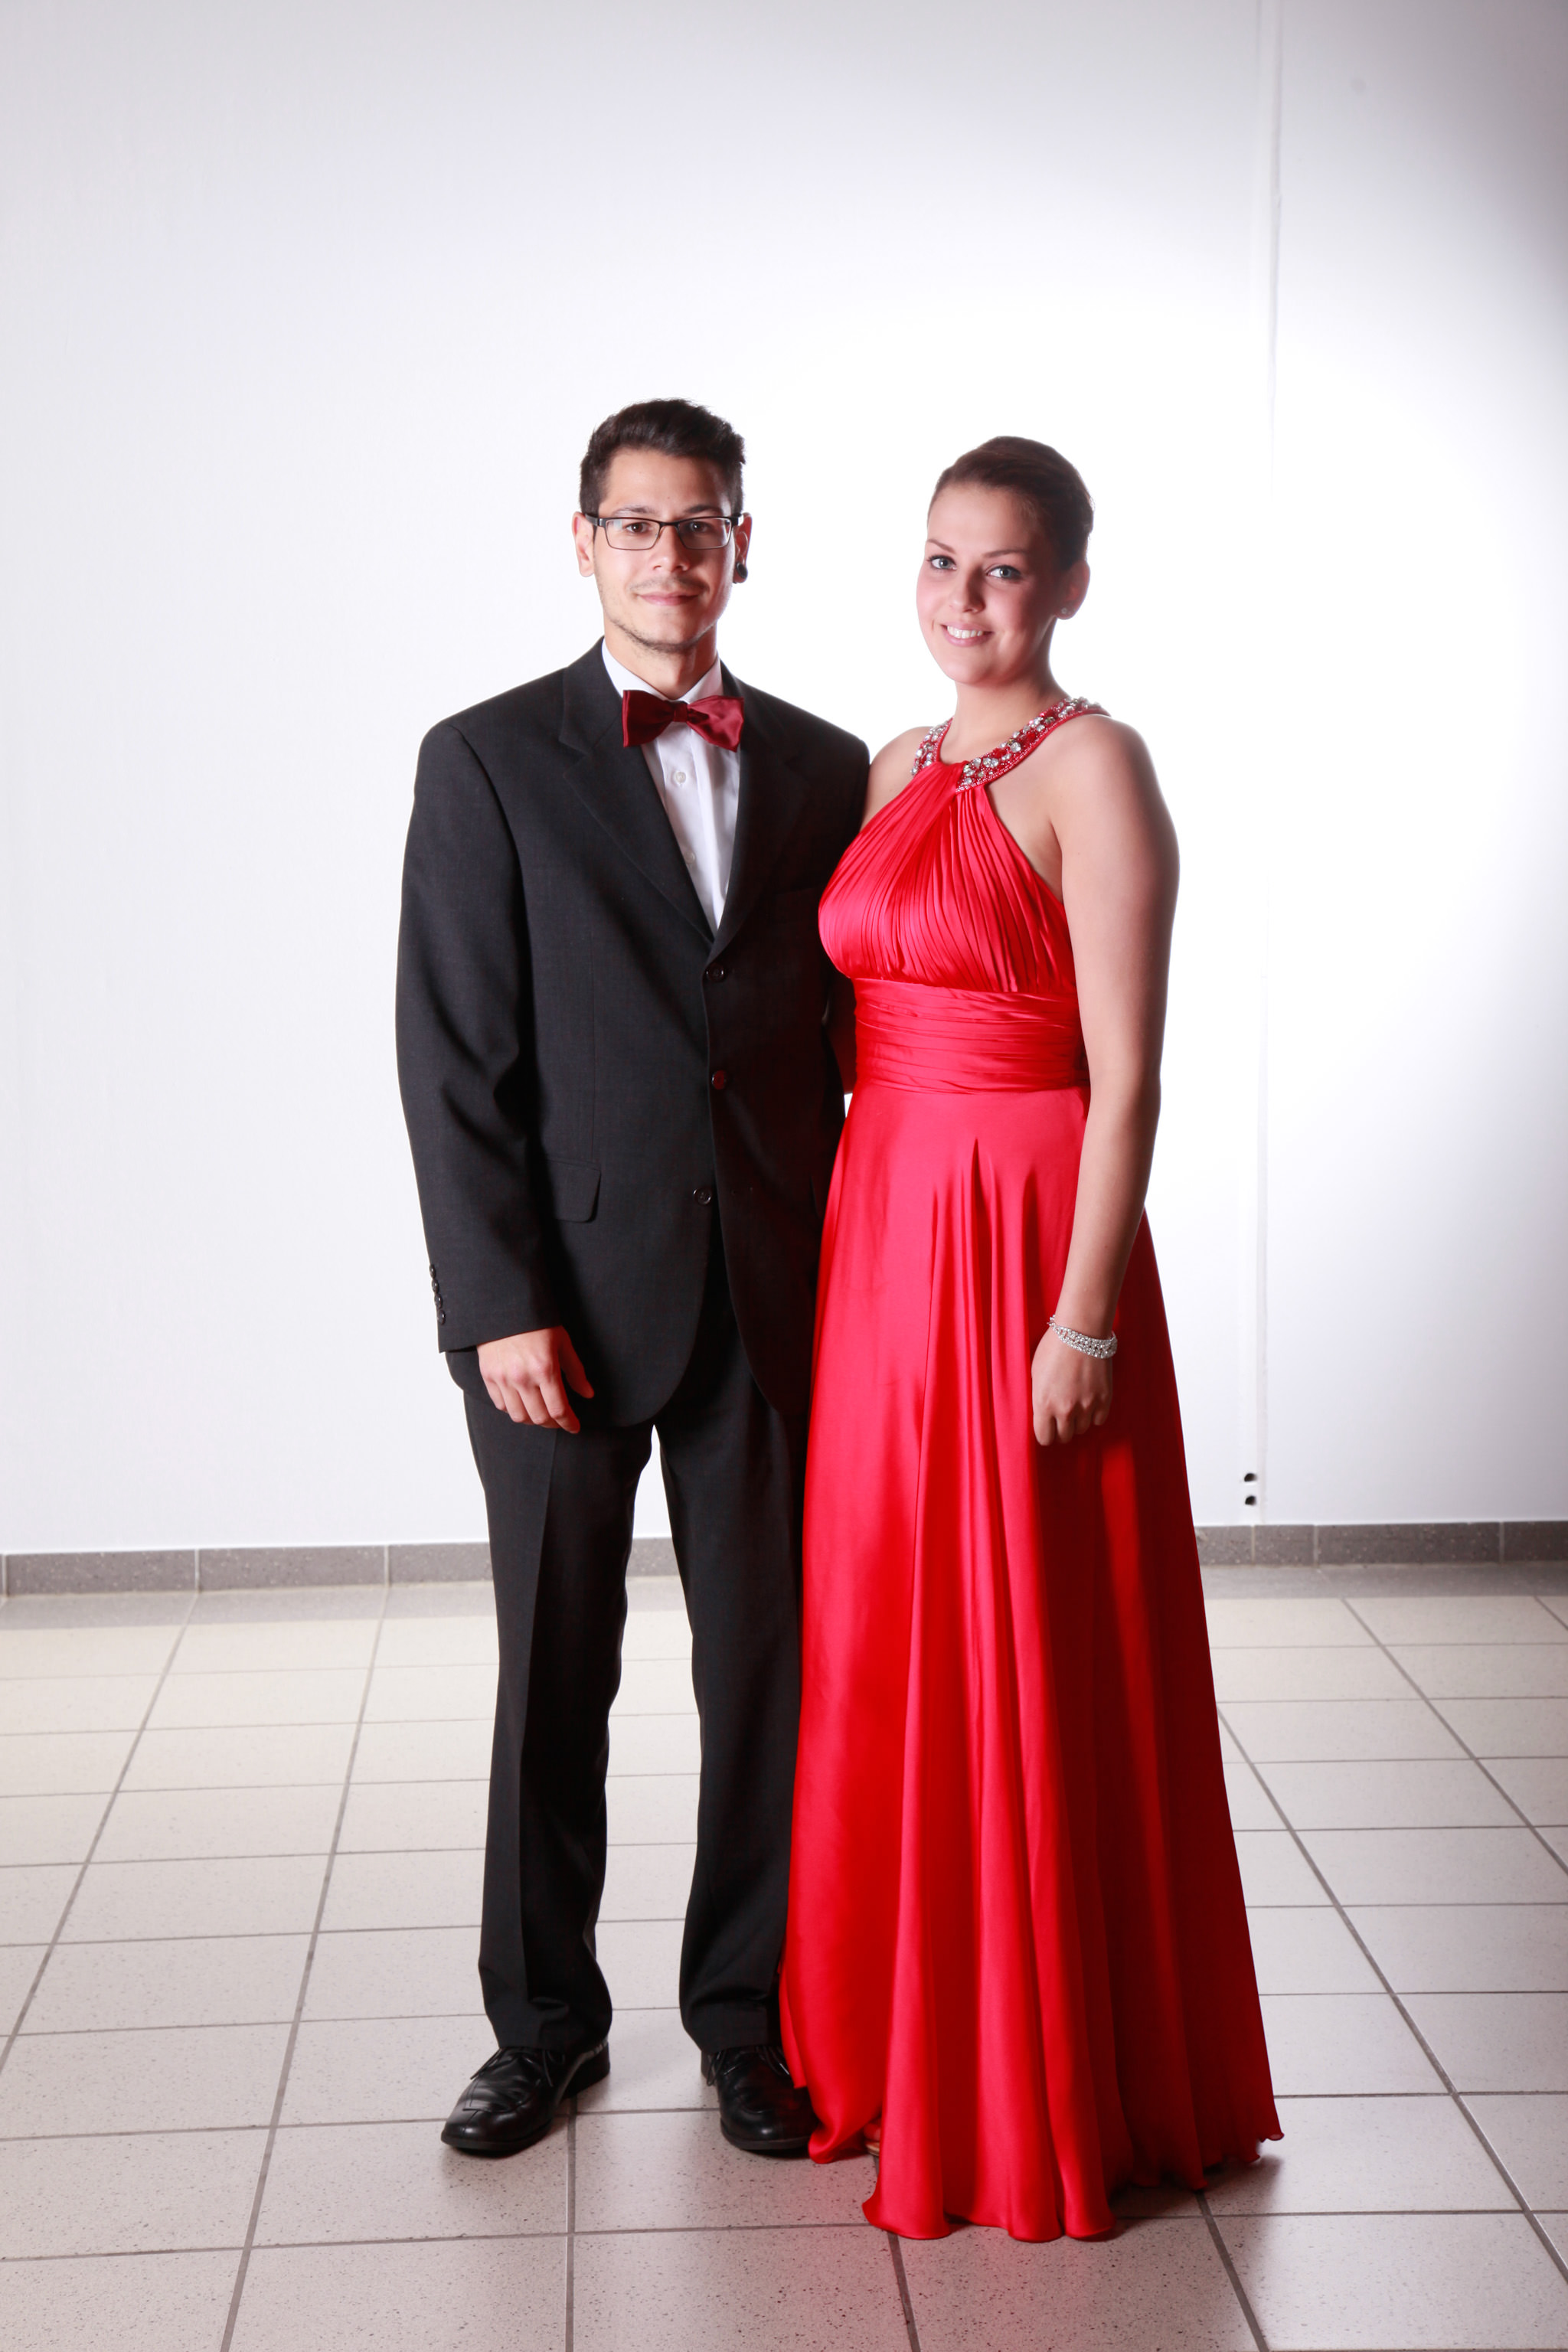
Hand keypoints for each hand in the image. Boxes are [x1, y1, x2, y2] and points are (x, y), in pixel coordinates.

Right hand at [477, 1328, 594, 1432]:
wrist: (505, 1307)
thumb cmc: (538, 1323)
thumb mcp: (563, 1342)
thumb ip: (575, 1371)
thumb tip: (588, 1394)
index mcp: (545, 1369)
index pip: (559, 1410)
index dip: (569, 1423)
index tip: (574, 1427)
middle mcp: (522, 1378)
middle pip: (539, 1418)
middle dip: (554, 1424)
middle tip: (560, 1420)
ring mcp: (502, 1379)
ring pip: (519, 1416)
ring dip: (533, 1420)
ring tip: (542, 1414)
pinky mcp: (488, 1376)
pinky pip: (501, 1405)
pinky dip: (514, 1409)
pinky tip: (523, 1403)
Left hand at [1031, 1328, 1112, 1446]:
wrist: (1081, 1331)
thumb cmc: (1054, 1348)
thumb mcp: (1036, 1374)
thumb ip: (1040, 1399)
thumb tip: (1043, 1415)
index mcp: (1043, 1404)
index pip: (1044, 1438)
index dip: (1046, 1433)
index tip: (1048, 1427)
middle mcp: (1065, 1409)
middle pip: (1064, 1437)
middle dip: (1061, 1429)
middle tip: (1062, 1416)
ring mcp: (1087, 1405)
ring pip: (1082, 1429)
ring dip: (1078, 1421)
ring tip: (1076, 1405)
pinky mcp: (1105, 1399)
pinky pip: (1099, 1420)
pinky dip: (1094, 1415)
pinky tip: (1089, 1402)